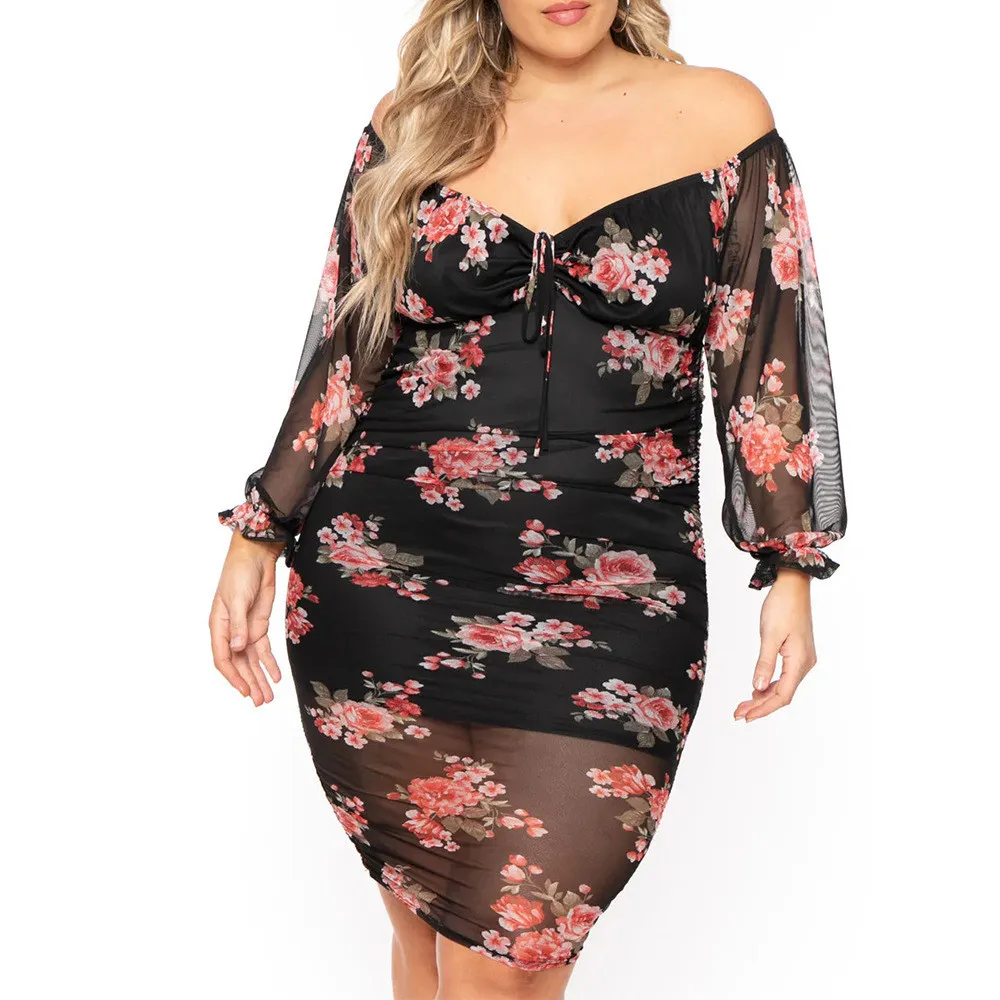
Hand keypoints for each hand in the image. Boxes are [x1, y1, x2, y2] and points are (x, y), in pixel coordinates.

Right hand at [209, 532, 285, 705]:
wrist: (256, 556)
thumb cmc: (240, 573)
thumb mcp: (238, 598)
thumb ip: (238, 625)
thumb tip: (238, 648)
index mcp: (218, 626)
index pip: (223, 658)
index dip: (233, 676)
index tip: (244, 690)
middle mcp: (231, 632)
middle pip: (239, 664)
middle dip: (249, 683)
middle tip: (260, 701)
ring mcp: (245, 630)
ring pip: (252, 661)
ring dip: (259, 678)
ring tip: (268, 697)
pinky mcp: (259, 626)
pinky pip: (264, 650)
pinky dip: (270, 663)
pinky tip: (276, 677)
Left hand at [734, 567, 816, 722]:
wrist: (793, 585)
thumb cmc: (782, 606)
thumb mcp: (769, 635)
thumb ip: (764, 663)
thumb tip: (758, 687)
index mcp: (800, 662)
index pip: (782, 695)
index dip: (763, 708)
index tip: (745, 716)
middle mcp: (805, 664)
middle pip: (783, 694)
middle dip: (760, 705)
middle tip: (739, 713)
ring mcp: (803, 658)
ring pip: (784, 686)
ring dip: (764, 696)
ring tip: (744, 704)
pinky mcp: (798, 652)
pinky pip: (785, 675)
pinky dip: (770, 684)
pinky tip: (758, 688)